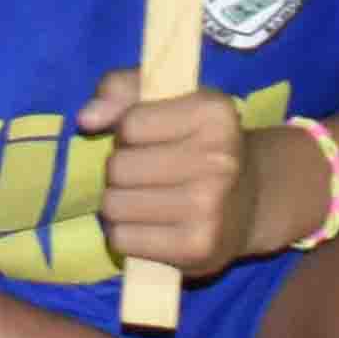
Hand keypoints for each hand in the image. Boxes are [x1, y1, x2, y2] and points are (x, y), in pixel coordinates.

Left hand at [70, 75, 265, 279]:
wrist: (252, 202)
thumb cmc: (198, 143)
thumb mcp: (168, 98)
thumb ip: (120, 89)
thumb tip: (86, 118)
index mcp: (214, 113)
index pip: (129, 124)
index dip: (128, 133)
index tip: (150, 140)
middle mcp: (218, 159)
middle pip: (117, 167)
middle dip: (121, 171)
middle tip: (146, 175)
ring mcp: (209, 206)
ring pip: (113, 205)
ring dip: (119, 204)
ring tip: (144, 201)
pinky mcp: (196, 248)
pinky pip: (122, 239)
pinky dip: (125, 235)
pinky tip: (150, 227)